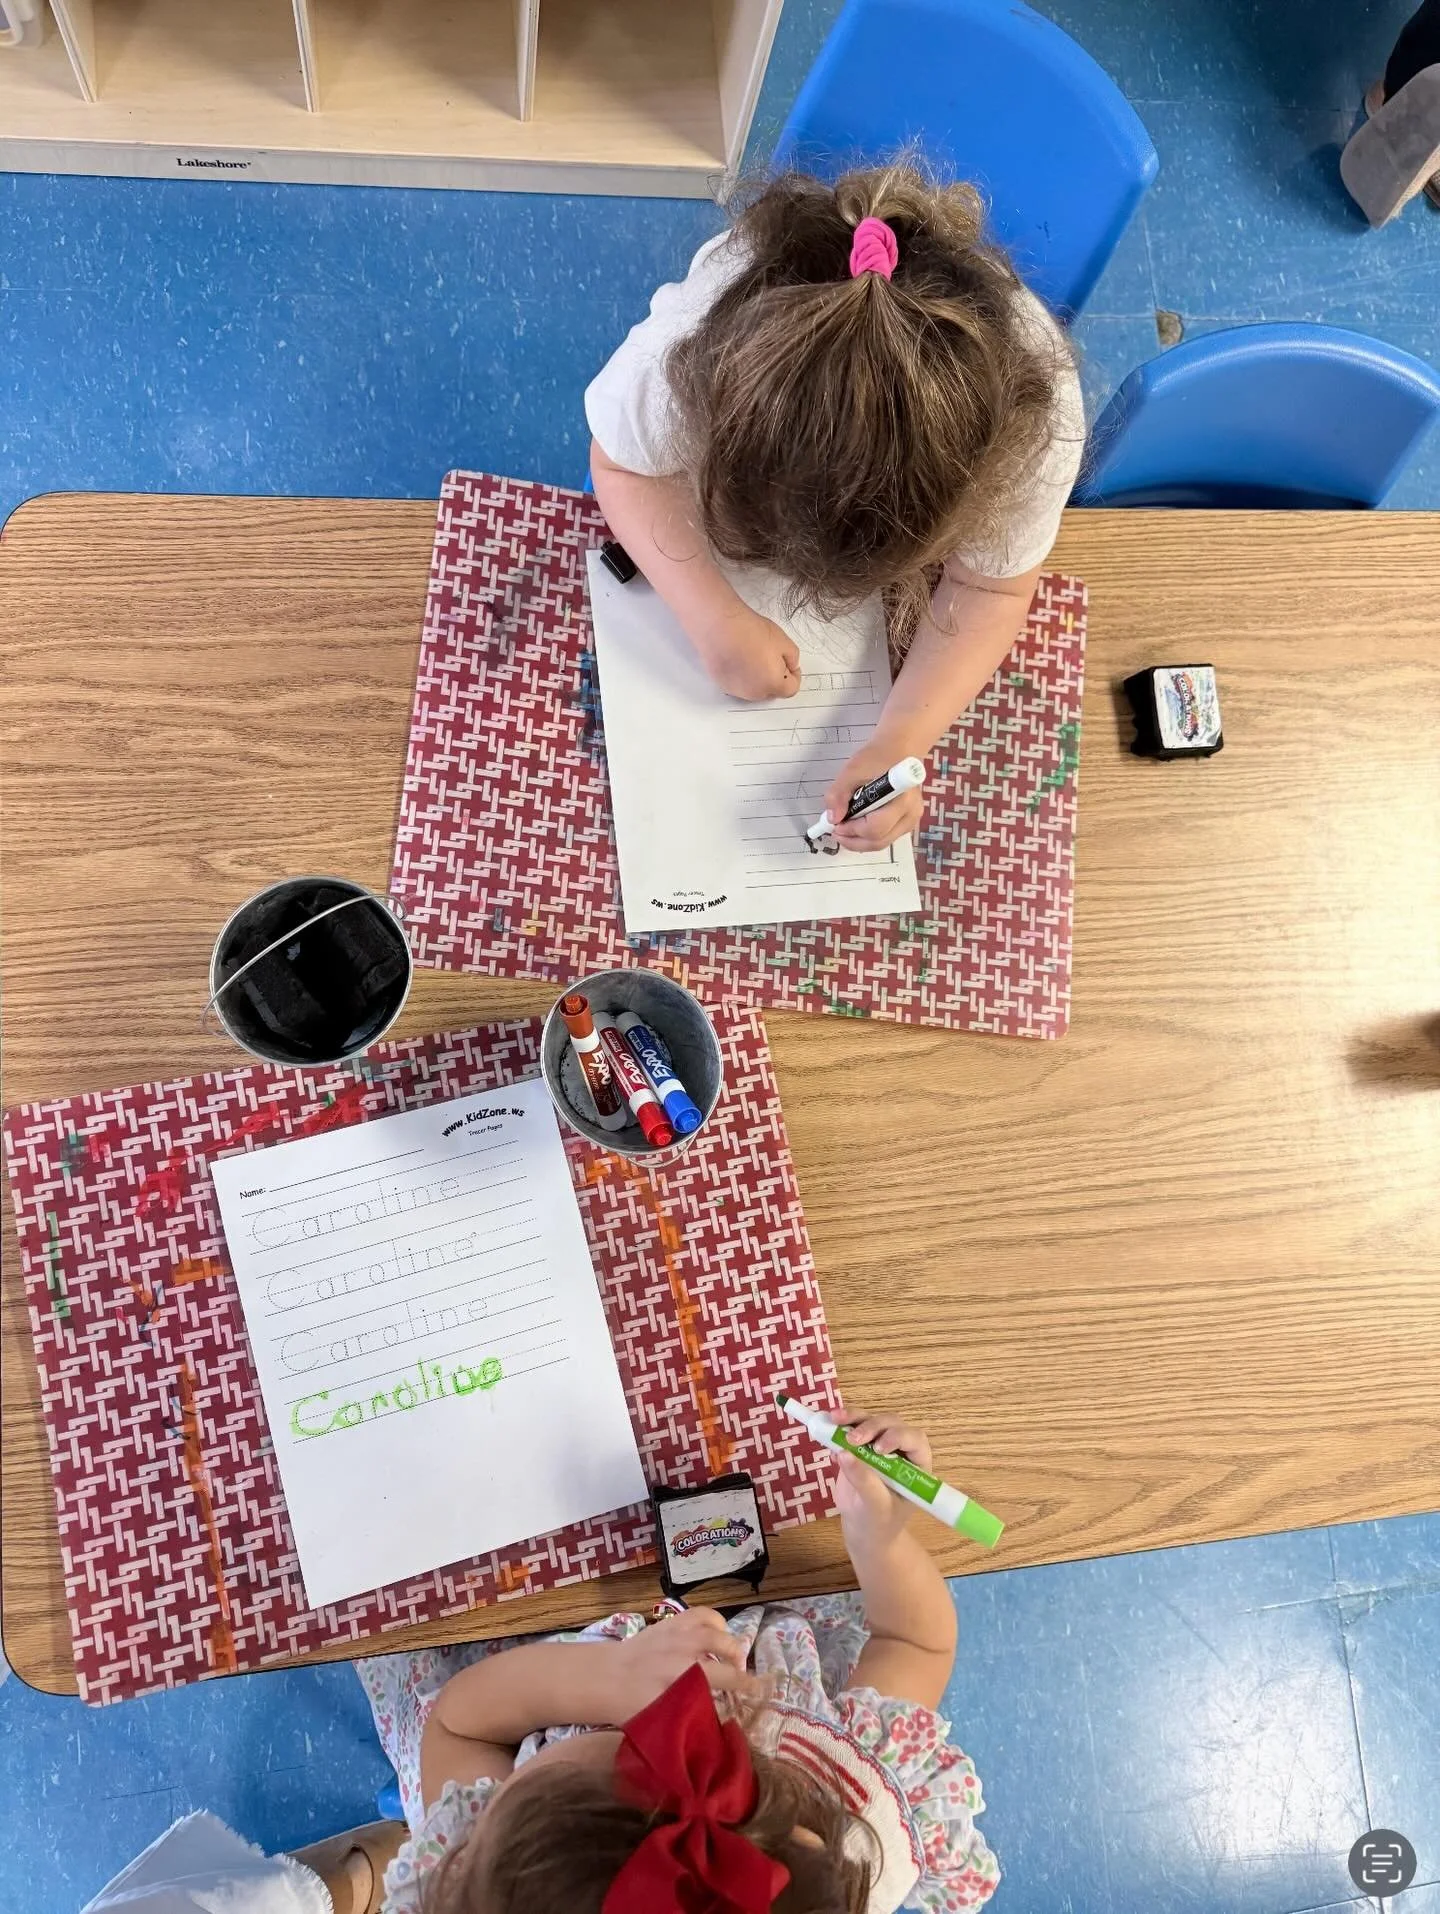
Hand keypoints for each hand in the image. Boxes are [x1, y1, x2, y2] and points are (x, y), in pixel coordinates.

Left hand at [610, 1609, 760, 1719]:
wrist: (602, 1677)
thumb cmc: (628, 1706)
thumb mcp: (662, 1720)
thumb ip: (692, 1717)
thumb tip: (715, 1724)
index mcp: (684, 1677)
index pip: (727, 1678)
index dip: (747, 1685)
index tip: (759, 1690)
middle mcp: (685, 1650)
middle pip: (726, 1649)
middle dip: (739, 1662)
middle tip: (740, 1676)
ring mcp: (677, 1631)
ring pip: (715, 1626)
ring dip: (727, 1639)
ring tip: (728, 1653)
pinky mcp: (669, 1622)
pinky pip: (699, 1613)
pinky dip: (712, 1622)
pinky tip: (711, 1635)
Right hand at [697, 612, 801, 701]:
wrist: (720, 627)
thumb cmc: (750, 632)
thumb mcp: (784, 641)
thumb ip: (793, 658)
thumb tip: (791, 666)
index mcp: (773, 684)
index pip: (791, 689)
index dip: (794, 675)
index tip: (790, 664)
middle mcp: (755, 693)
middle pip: (772, 691)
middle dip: (775, 677)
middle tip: (771, 656)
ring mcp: (737, 691)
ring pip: (755, 689)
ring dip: (759, 678)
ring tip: (753, 655)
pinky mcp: (723, 684)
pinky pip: (739, 684)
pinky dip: (742, 676)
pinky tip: (739, 658)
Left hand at [822, 746, 923, 850]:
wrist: (899, 749)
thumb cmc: (877, 756)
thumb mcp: (852, 770)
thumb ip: (839, 794)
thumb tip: (833, 818)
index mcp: (902, 799)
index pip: (876, 827)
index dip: (852, 830)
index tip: (835, 825)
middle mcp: (911, 813)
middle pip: (880, 841)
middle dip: (854, 840)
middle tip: (836, 832)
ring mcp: (911, 820)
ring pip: (882, 843)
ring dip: (860, 840)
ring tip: (844, 828)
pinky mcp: (907, 823)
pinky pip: (886, 837)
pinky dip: (868, 836)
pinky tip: (857, 825)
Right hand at [833, 1409, 933, 1551]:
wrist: (864, 1530)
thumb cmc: (880, 1522)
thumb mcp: (876, 1506)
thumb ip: (864, 1481)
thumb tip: (844, 1454)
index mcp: (916, 1464)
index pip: (914, 1440)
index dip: (897, 1437)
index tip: (877, 1449)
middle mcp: (900, 1449)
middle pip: (890, 1424)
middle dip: (871, 1426)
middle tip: (851, 1440)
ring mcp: (878, 1444)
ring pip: (869, 1420)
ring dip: (852, 1417)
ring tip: (834, 1419)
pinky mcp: (858, 1446)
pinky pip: (850, 1427)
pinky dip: (838, 1426)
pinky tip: (826, 1432)